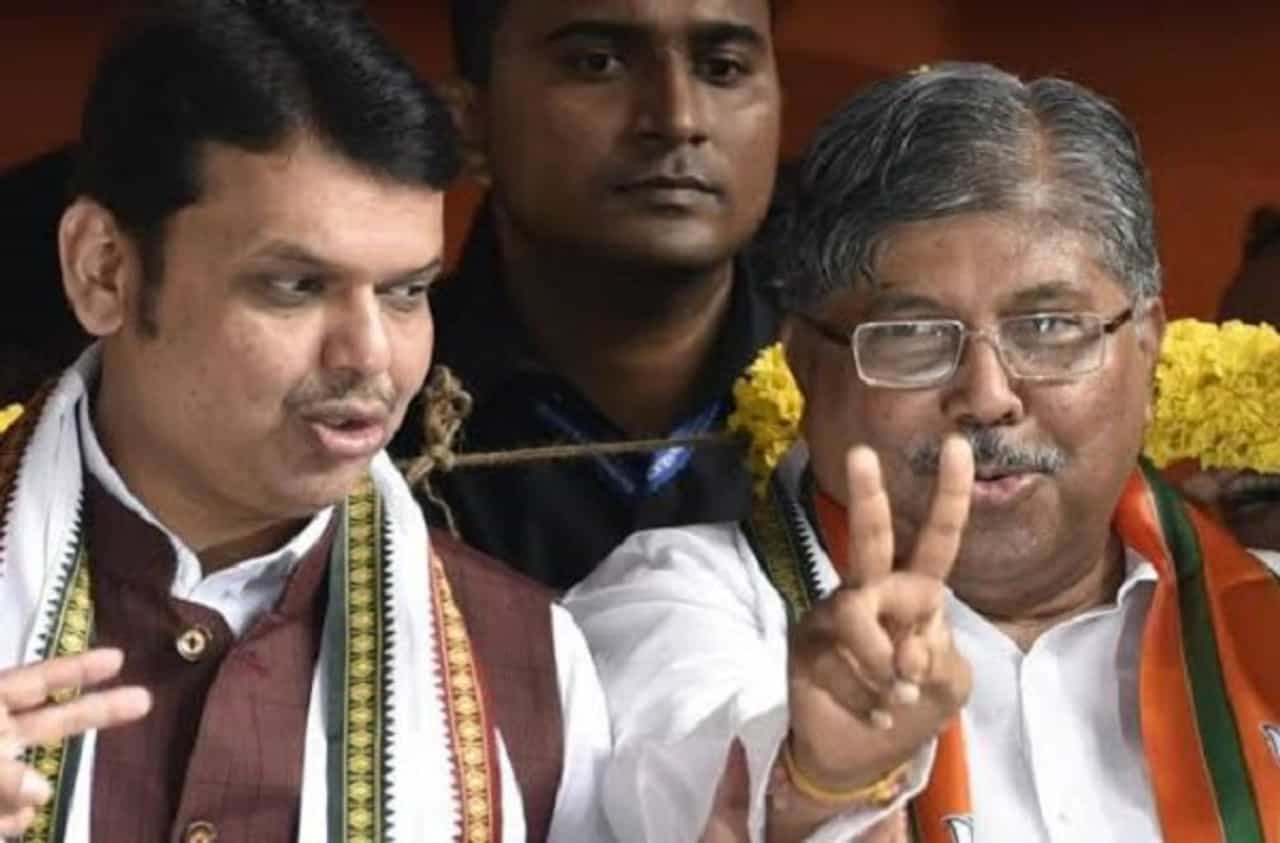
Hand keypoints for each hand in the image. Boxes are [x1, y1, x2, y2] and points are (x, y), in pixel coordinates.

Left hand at [0, 649, 150, 835]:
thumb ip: (3, 773)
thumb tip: (43, 792)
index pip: (36, 682)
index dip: (77, 670)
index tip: (119, 658)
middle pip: (53, 722)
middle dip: (99, 712)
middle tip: (145, 701)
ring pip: (32, 783)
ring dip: (29, 794)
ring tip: (16, 806)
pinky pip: (15, 816)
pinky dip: (13, 820)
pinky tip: (7, 822)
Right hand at [788, 436, 973, 790]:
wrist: (857, 758)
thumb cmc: (909, 707)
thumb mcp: (946, 685)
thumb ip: (936, 658)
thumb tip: (905, 651)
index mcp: (913, 594)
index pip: (935, 539)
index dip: (947, 496)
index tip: (957, 447)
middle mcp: (868, 591)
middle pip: (869, 539)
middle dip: (870, 497)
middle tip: (862, 454)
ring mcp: (830, 614)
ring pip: (857, 615)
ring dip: (883, 666)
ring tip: (896, 699)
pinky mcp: (804, 643)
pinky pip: (838, 659)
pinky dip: (868, 696)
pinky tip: (874, 713)